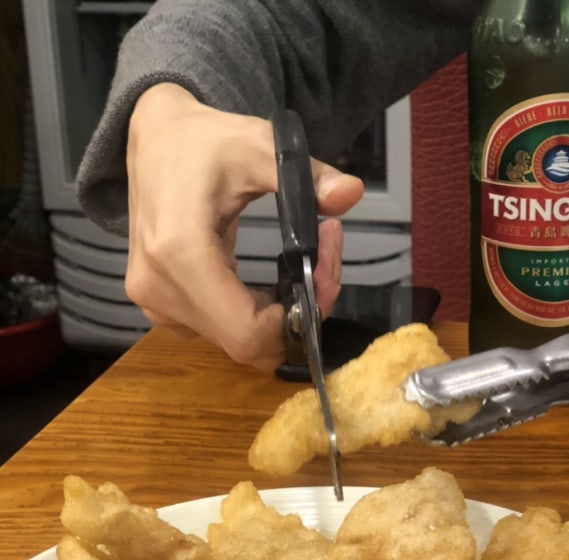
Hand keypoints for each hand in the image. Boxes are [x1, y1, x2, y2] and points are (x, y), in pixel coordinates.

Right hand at [125, 83, 363, 370]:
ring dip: (278, 316)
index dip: (297, 320)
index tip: (323, 276)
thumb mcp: (260, 145)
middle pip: (248, 343)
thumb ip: (307, 175)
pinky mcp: (160, 308)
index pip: (249, 332)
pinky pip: (220, 332)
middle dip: (297, 315)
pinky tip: (268, 283)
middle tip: (322, 267)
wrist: (151, 142)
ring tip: (300, 267)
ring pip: (237, 342)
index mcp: (180, 252)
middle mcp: (162, 289)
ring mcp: (157, 303)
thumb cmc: (202, 142)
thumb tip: (352, 192)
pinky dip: (253, 316)